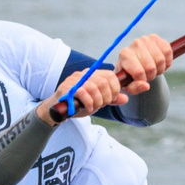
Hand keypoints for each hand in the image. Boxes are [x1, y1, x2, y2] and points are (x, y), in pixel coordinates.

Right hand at [50, 35, 169, 118]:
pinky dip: (88, 104)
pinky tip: (86, 108)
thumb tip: (127, 98)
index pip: (111, 77)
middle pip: (105, 82)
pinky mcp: (67, 88)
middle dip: (107, 97)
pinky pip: (84, 94)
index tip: (109, 99)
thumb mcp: (99, 101)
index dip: (115, 90)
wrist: (57, 111)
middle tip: (101, 104)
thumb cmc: (79, 104)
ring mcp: (75, 80)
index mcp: (94, 74)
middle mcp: (85, 74)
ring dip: (97, 102)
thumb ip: (112, 98)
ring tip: (92, 107)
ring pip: (96, 88)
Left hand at [113, 34, 172, 93]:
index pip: (139, 72)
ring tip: (154, 69)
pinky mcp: (156, 38)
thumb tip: (146, 86)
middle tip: (148, 75)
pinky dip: (167, 61)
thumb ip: (134, 88)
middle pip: (151, 67)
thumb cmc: (130, 74)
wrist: (137, 62)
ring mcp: (146, 39)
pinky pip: (168, 52)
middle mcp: (135, 44)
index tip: (141, 80)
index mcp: (124, 55)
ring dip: (160, 69)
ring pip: (161, 60)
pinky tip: (161, 63)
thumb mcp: (129, 84)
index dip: (143, 80)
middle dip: (151, 76)